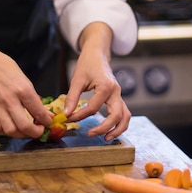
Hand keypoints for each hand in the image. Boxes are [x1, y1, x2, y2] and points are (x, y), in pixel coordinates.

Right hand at [0, 14, 52, 138]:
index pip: (37, 109)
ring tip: (25, 132)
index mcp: (21, 86)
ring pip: (8, 129)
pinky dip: (3, 132)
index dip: (45, 121)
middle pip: (23, 125)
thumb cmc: (3, 64)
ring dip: (18, 134)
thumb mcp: (20, 74)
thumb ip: (29, 93)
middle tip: (38, 133)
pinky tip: (8, 128)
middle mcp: (9, 97)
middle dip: (33, 133)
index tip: (49, 125)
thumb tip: (40, 108)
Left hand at [63, 22, 130, 140]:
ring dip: (117, 129)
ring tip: (106, 138)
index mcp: (106, 86)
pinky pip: (123, 113)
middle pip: (116, 116)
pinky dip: (119, 123)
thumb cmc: (87, 64)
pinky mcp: (118, 97)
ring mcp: (119, 95)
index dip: (80, 115)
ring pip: (125, 116)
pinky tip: (109, 130)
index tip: (69, 118)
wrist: (97, 53)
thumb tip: (66, 114)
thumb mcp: (77, 79)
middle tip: (90, 134)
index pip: (93, 108)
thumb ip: (72, 98)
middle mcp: (116, 92)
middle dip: (104, 128)